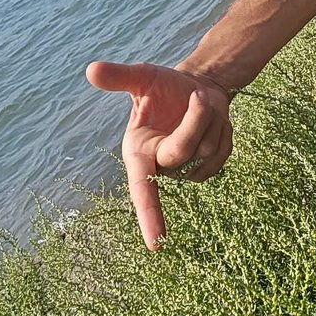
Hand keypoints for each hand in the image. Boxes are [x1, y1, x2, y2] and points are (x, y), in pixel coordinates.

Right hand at [85, 61, 232, 249]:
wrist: (194, 88)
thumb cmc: (163, 86)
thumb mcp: (141, 76)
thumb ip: (118, 77)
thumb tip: (91, 70)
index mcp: (138, 153)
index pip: (142, 190)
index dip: (149, 216)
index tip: (157, 245)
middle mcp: (161, 168)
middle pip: (185, 152)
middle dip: (195, 120)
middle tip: (197, 94)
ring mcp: (188, 171)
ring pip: (208, 151)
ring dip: (211, 121)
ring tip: (200, 105)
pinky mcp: (209, 168)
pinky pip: (224, 152)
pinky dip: (223, 130)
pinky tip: (213, 120)